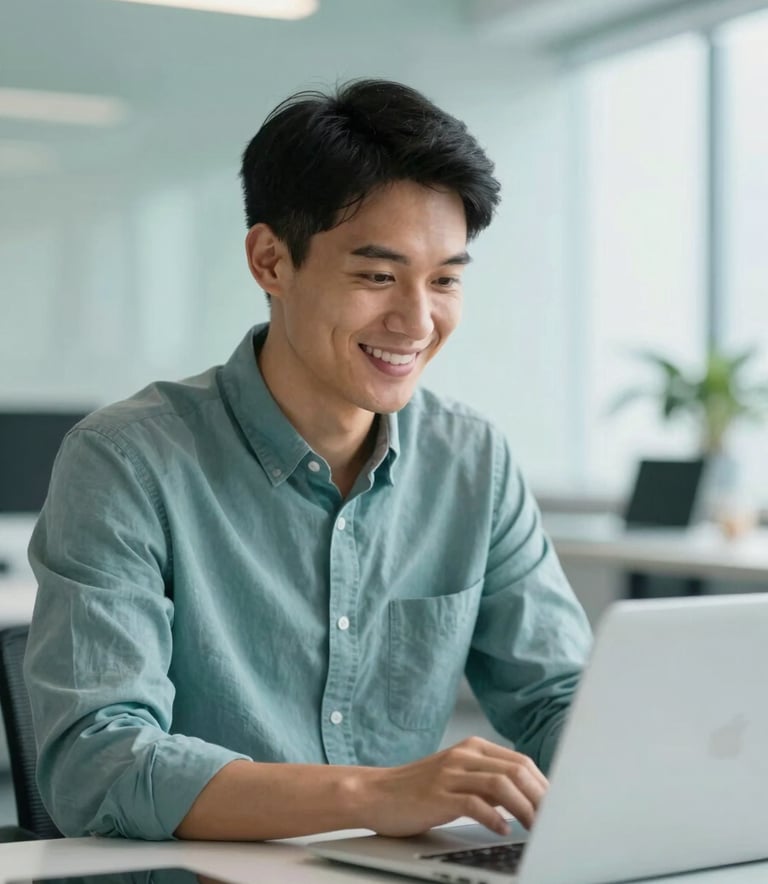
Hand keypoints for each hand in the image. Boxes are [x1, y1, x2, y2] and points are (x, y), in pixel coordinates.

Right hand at [356, 736, 547, 836]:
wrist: (375, 793)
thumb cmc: (419, 790)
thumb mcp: (458, 779)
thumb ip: (488, 784)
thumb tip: (528, 800)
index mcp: (473, 748)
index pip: (521, 762)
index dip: (544, 785)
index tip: (558, 807)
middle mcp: (464, 755)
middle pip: (517, 771)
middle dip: (541, 797)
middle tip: (554, 820)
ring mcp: (450, 773)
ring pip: (501, 785)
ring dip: (524, 808)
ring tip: (535, 828)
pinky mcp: (438, 795)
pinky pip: (475, 804)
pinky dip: (495, 818)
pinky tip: (503, 830)